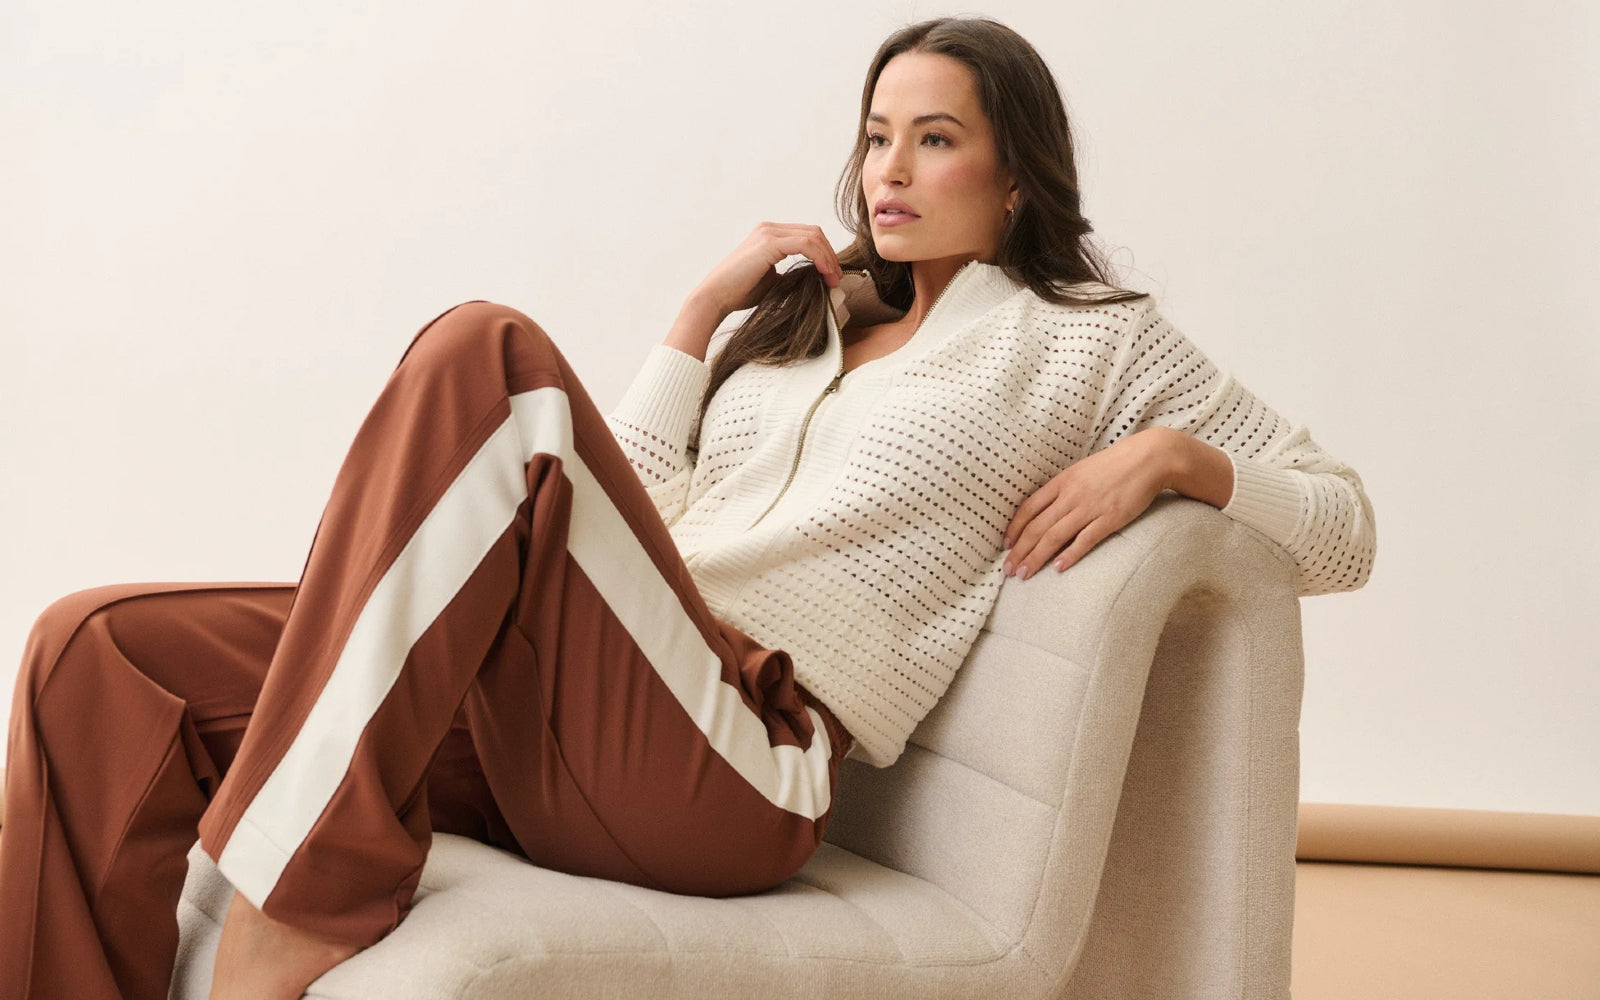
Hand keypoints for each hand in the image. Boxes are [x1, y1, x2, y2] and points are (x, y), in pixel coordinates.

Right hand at [690, 222, 843, 319]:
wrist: (716, 297)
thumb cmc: (739, 292)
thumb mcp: (771, 280)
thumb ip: (789, 273)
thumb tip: (812, 278)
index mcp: (769, 235)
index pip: (807, 235)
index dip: (825, 253)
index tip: (832, 275)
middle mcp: (769, 229)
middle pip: (814, 232)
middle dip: (830, 254)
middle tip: (837, 278)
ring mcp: (768, 233)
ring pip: (813, 236)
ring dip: (828, 257)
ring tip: (833, 279)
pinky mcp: (768, 243)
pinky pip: (805, 244)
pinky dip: (820, 258)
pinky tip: (823, 274)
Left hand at [1001, 428, 1174, 578]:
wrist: (1149, 458)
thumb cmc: (1114, 465)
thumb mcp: (1081, 470)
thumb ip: (1062, 489)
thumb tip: (1045, 510)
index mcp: (1062, 481)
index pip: (1029, 508)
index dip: (1014, 528)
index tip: (1006, 545)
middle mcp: (1071, 495)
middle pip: (1037, 526)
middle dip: (1019, 551)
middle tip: (1008, 570)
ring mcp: (1090, 507)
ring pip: (1055, 536)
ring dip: (1036, 557)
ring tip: (1024, 573)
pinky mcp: (1110, 518)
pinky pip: (1085, 539)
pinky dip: (1070, 554)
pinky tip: (1057, 568)